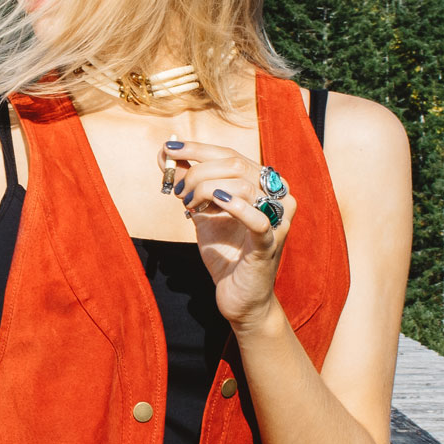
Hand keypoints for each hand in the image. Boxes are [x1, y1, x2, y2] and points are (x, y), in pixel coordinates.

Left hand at [158, 138, 293, 329]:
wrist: (238, 296)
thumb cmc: (225, 252)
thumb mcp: (203, 212)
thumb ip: (189, 183)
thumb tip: (165, 155)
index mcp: (263, 185)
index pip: (230, 154)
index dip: (197, 148)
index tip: (168, 147)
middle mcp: (277, 197)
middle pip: (235, 164)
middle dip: (198, 172)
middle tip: (179, 191)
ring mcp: (277, 220)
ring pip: (243, 185)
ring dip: (207, 190)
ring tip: (190, 205)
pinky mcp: (270, 244)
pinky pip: (258, 220)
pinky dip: (237, 207)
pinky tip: (218, 202)